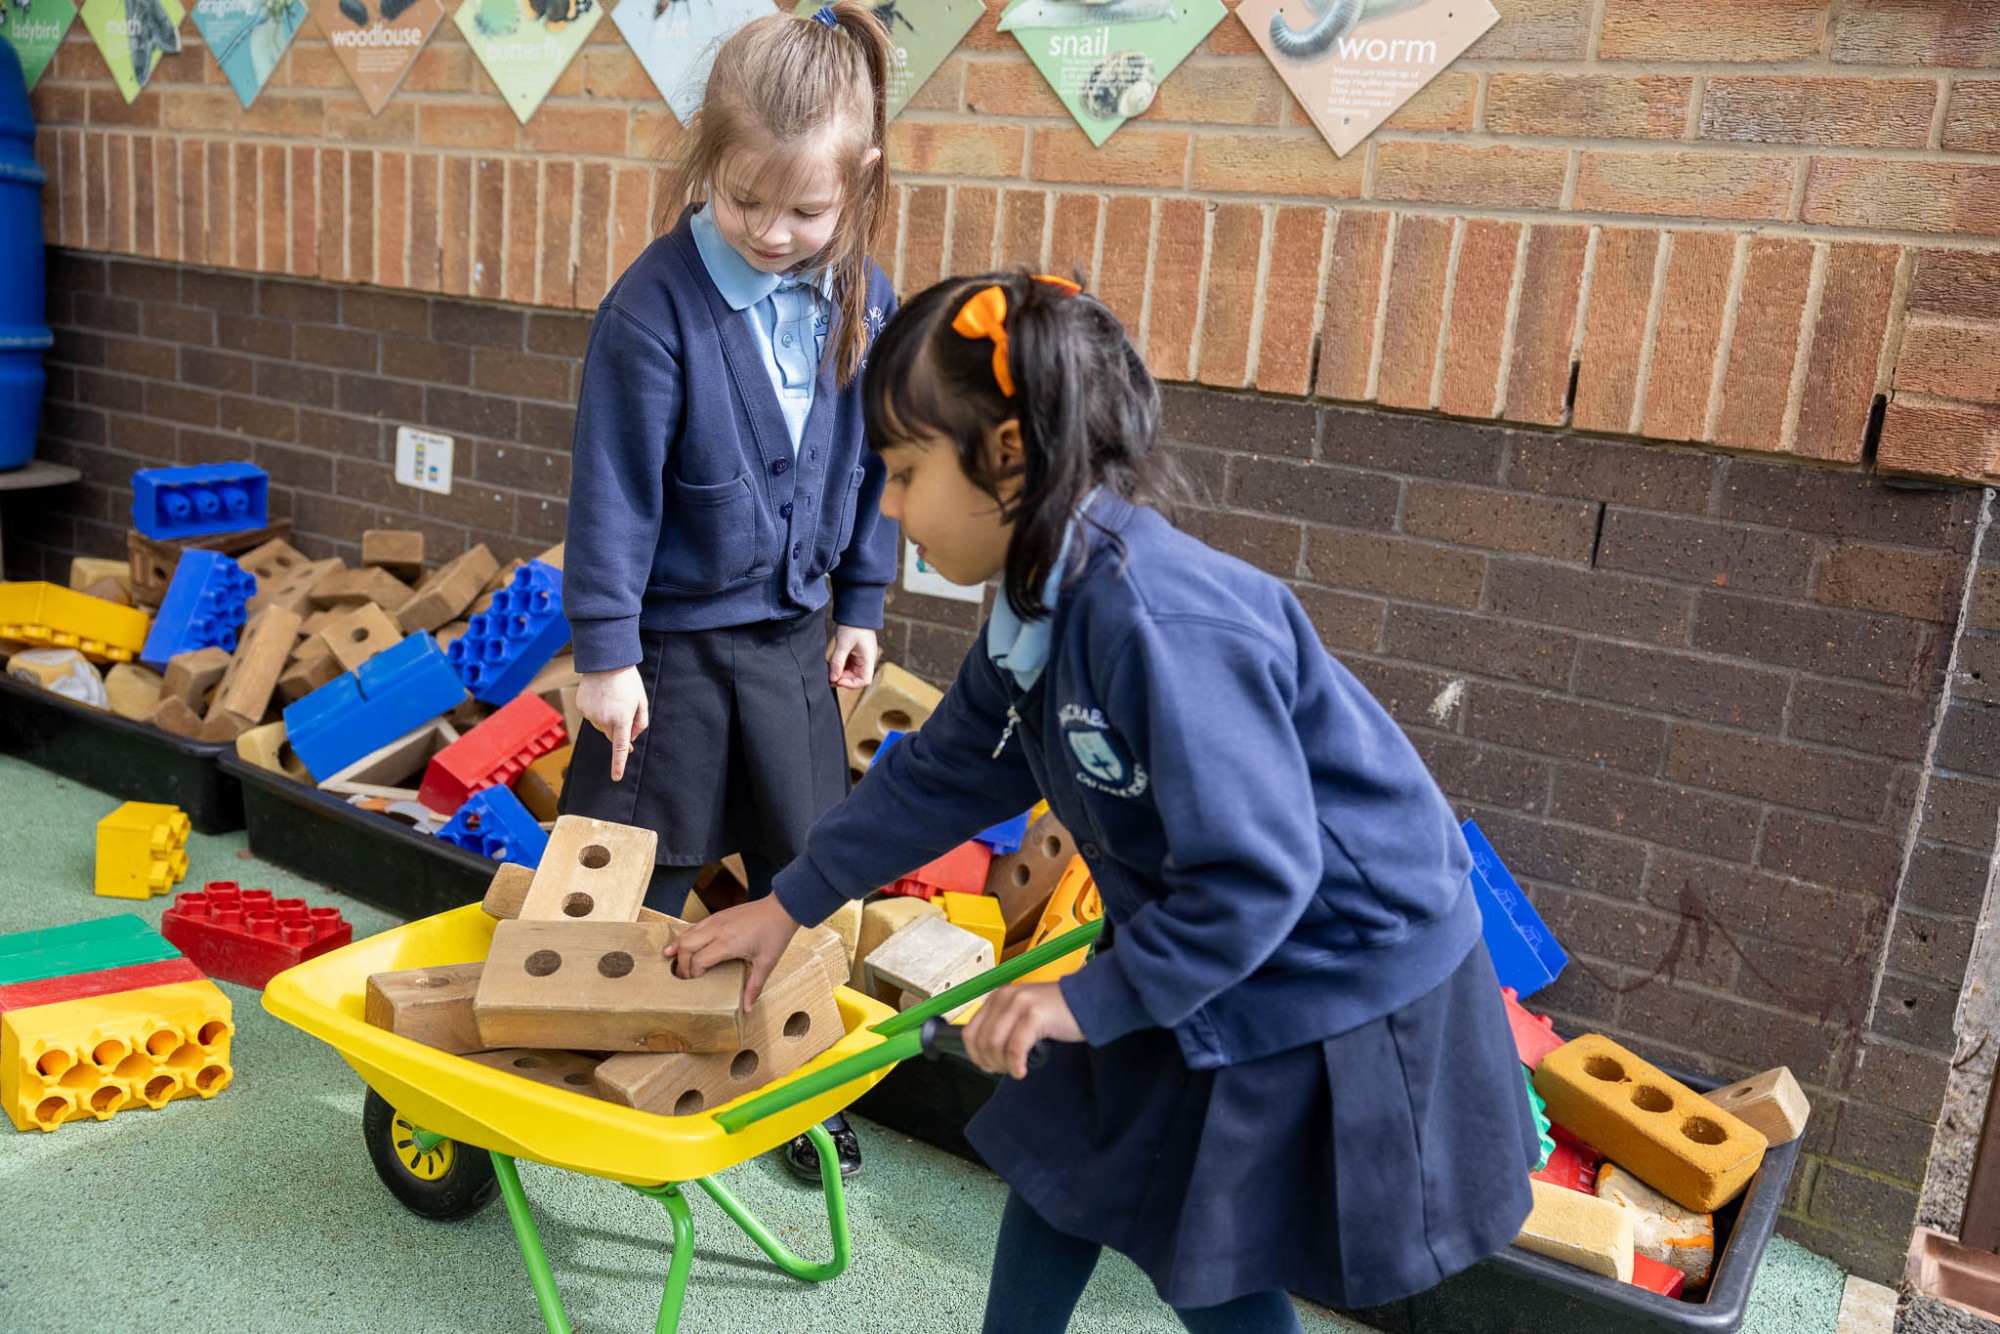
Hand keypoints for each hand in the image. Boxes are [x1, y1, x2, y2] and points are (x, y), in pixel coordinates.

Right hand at [577, 667, 648, 781]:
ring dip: (608, 718)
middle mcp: (603, 720)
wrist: (606, 662)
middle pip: (611, 736)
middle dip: (618, 730)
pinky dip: (597, 710)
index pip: (619, 748)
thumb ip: (640, 723)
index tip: (616, 778)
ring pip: (601, 726)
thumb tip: (631, 739)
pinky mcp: (581, 707)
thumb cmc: (628, 681)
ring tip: (612, 698)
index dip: (618, 764)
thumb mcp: (641, 701)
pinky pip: (591, 715)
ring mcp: (590, 714)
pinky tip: (601, 696)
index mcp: (621, 720)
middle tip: (624, 713)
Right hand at [664, 895, 799, 1010]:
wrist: (781, 908)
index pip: (698, 960)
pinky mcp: (718, 915)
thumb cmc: (775, 934)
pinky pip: (695, 926)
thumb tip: (748, 1008)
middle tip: (682, 978)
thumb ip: (754, 987)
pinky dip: (685, 937)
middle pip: (686, 946)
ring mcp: (716, 920)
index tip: (695, 983)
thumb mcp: (766, 963)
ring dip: (678, 948)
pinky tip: (680, 945)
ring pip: (687, 934)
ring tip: (670, 962)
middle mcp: (717, 930)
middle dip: (681, 964)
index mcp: (728, 943)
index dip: (693, 973)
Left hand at [826, 624, 878, 689]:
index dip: (851, 684)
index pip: (864, 681)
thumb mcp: (843, 644)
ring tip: (829, 670)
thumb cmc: (852, 626)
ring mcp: (861, 657)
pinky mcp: (855, 653)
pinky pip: (848, 665)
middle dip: (842, 678)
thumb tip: (833, 679)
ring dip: (840, 673)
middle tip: (829, 676)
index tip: (838, 679)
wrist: (855, 611)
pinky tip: (831, 664)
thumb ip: (838, 662)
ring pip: (851, 672)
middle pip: (856, 678)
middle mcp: (866, 660)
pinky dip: (840, 667)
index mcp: (868, 659)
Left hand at [962, 982, 1083, 1079]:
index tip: (987, 1066)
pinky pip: (1015, 1048)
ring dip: (1003, 1064)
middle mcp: (1005, 997)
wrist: (1088, 1001)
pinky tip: (1022, 1070)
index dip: (975, 1055)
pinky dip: (1016, 1064)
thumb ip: (1004, 1026)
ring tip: (1016, 1069)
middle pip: (981, 1040)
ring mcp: (1019, 1003)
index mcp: (998, 997)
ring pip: (995, 1044)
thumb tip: (986, 1055)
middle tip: (1005, 1070)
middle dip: (990, 1062)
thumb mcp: (1023, 1013)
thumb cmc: (1057, 1012)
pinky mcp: (1034, 1015)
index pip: (970, 1031)